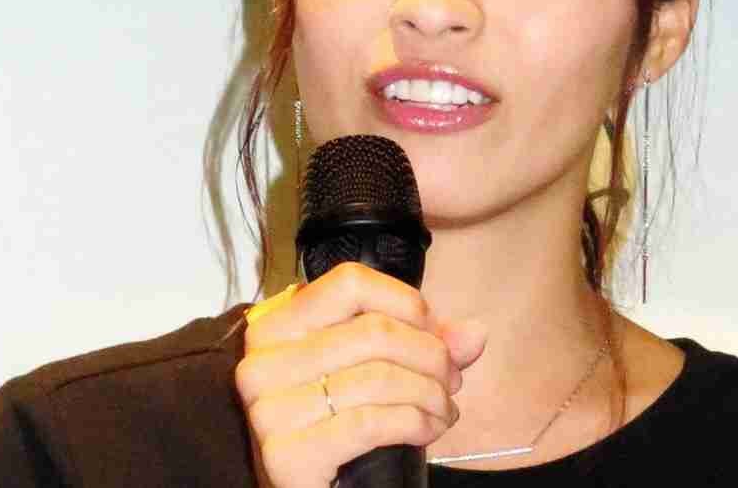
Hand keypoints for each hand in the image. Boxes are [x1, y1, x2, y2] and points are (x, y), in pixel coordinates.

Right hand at [235, 262, 486, 487]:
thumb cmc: (337, 424)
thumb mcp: (371, 371)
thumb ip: (422, 345)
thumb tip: (475, 332)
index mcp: (276, 325)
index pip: (350, 283)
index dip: (406, 304)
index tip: (434, 333)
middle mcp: (262, 361)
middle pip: (374, 331)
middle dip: (431, 356)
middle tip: (452, 381)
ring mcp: (268, 409)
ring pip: (378, 377)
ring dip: (431, 394)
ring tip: (444, 409)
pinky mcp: (286, 455)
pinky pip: (371, 422)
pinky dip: (416, 423)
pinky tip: (429, 430)